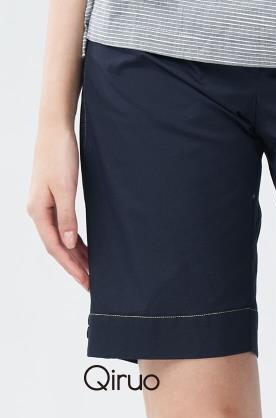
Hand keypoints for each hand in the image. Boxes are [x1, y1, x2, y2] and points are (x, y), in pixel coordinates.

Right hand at [27, 125, 88, 289]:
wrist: (55, 131)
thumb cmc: (59, 156)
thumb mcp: (65, 188)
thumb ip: (66, 216)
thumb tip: (69, 244)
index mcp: (39, 212)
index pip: (56, 247)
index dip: (71, 266)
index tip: (85, 281)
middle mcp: (39, 212)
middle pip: (58, 247)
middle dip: (74, 266)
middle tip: (91, 283)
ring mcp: (46, 207)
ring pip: (62, 240)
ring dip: (76, 256)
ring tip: (91, 271)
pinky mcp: (54, 200)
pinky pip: (65, 228)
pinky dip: (75, 241)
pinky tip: (85, 249)